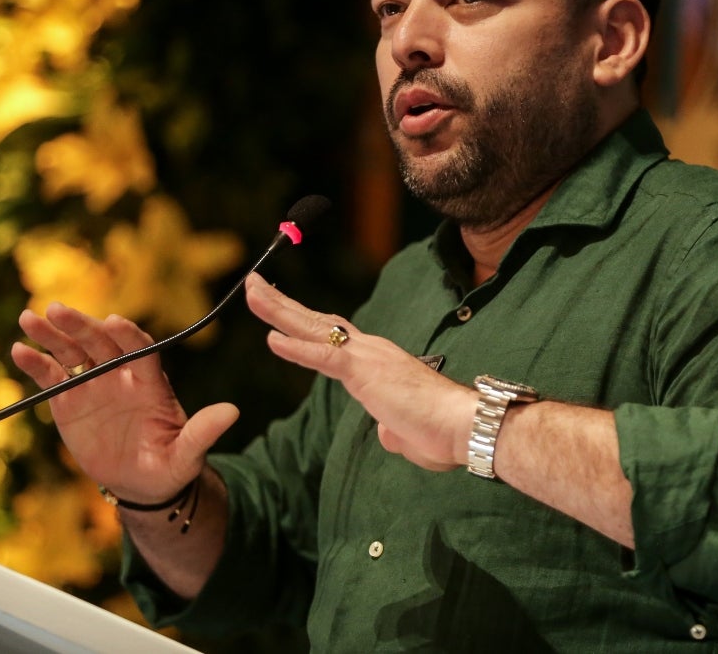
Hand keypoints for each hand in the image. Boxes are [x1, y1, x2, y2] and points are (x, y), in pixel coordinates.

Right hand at [11, 303, 238, 503]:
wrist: (142, 483)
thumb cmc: (170, 465)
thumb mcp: (188, 454)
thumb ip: (203, 432)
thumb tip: (233, 412)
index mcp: (151, 381)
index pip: (140, 349)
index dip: (128, 335)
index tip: (115, 322)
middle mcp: (121, 374)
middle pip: (100, 342)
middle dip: (81, 325)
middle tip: (58, 310)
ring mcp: (94, 384)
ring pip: (72, 353)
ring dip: (52, 335)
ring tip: (29, 319)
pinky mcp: (68, 400)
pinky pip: (51, 377)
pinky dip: (35, 364)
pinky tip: (19, 351)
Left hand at [244, 272, 474, 470]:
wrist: (466, 426)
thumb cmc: (443, 432)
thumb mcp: (407, 431)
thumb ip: (392, 429)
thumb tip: (387, 434)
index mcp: (378, 362)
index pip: (335, 335)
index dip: (305, 321)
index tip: (281, 310)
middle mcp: (371, 351)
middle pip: (317, 321)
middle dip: (282, 303)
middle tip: (254, 284)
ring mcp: (368, 358)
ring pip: (314, 328)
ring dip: (279, 311)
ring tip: (252, 292)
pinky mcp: (367, 373)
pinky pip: (325, 358)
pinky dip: (297, 349)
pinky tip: (271, 339)